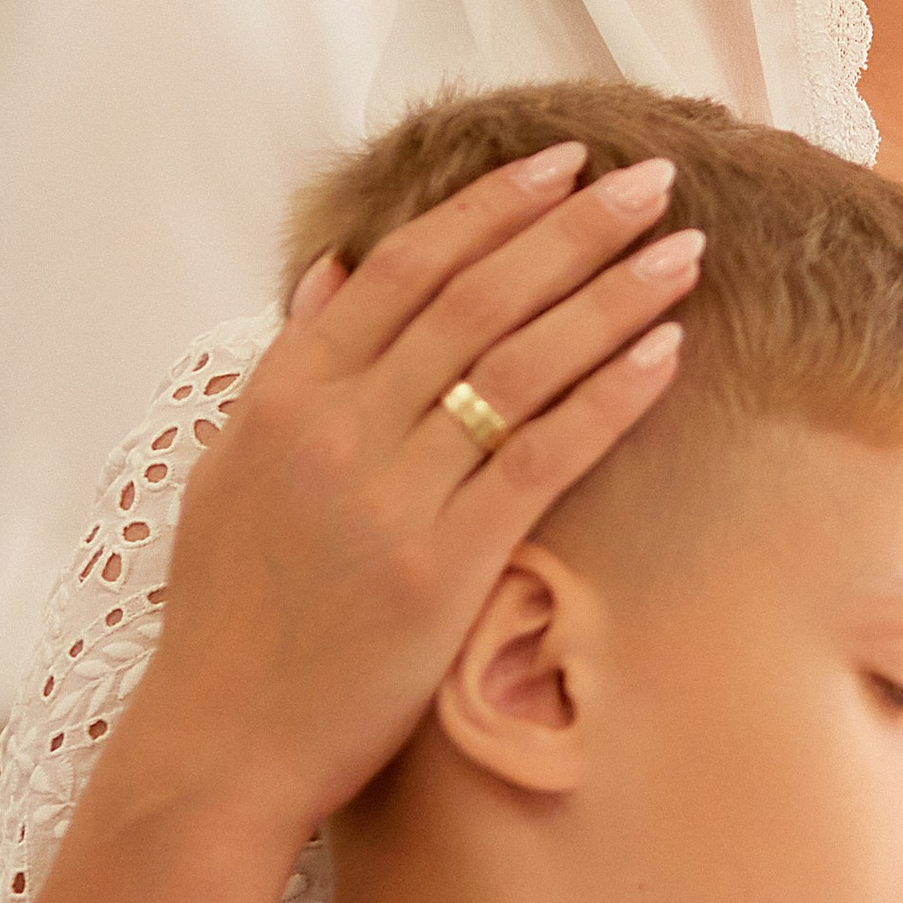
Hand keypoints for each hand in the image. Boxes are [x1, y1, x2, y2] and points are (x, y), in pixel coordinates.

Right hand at [115, 146, 700, 843]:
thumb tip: (340, 269)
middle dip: (576, 227)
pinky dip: (609, 396)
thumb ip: (287, 362)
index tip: (562, 161)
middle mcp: (338, 428)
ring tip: (682, 250)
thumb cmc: (230, 611)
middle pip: (478, 296)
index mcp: (284, 393)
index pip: (404, 266)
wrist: (220, 740)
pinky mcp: (446, 566)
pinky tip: (665, 352)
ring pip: (522, 363)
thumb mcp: (229, 466)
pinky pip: (542, 457)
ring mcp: (392, 496)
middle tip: (654, 178)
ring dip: (611, 295)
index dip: (492, 206)